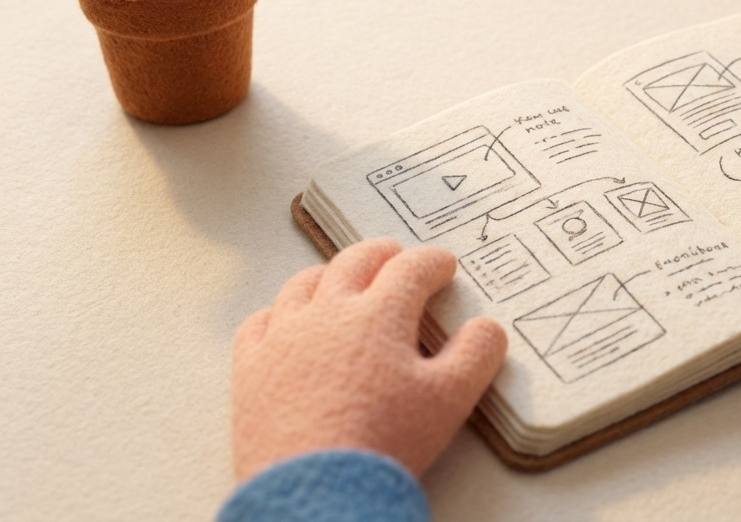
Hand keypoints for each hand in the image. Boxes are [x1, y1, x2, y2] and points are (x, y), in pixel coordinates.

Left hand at [230, 239, 506, 480]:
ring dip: (329, 274)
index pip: (411, 269)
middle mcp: (327, 313)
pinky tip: (286, 319)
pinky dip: (278, 312)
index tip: (443, 265)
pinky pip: (259, 322)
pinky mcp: (251, 369)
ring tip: (342, 277)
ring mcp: (283, 337)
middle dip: (381, 254)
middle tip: (396, 256)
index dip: (432, 262)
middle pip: (354, 262)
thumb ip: (476, 355)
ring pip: (303, 285)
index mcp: (378, 314)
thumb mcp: (450, 399)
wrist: (317, 490)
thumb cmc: (384, 442)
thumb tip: (486, 328)